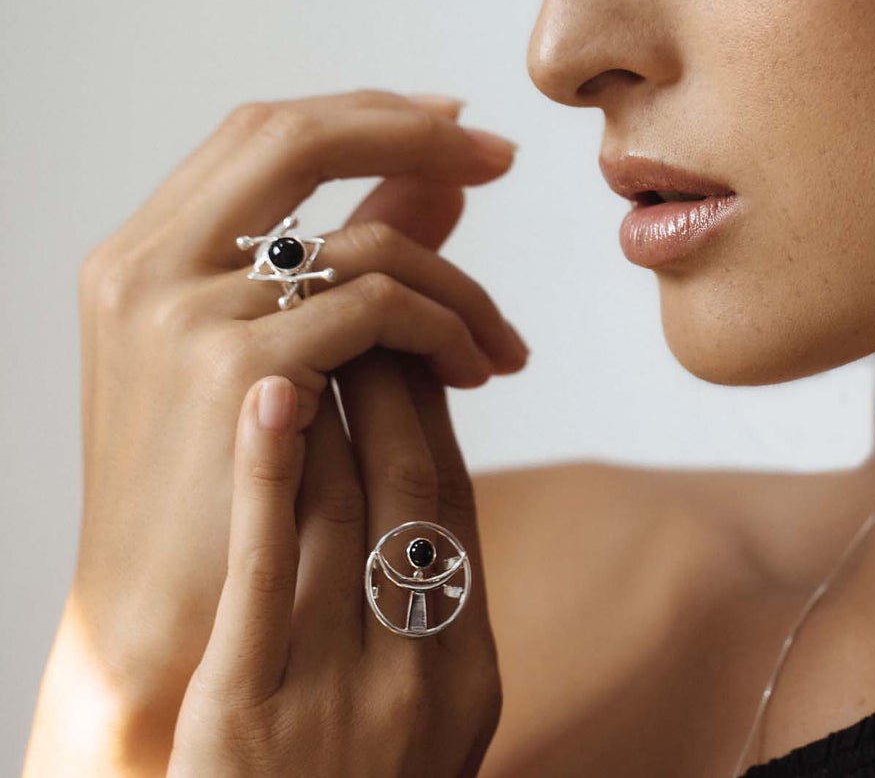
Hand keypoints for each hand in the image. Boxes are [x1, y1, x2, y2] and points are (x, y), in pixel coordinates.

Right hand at [32, 88, 524, 770]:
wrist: (160, 623)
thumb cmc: (216, 486)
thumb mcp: (264, 352)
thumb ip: (347, 253)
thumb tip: (445, 178)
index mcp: (140, 252)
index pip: (263, 131)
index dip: (367, 113)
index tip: (454, 120)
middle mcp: (147, 265)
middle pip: (298, 137)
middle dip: (416, 134)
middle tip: (501, 156)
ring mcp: (185, 313)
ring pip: (365, 241)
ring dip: (458, 285)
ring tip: (500, 343)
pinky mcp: (237, 368)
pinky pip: (379, 308)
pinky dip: (445, 329)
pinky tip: (475, 371)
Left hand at [169, 360, 500, 776]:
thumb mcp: (427, 730)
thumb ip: (435, 625)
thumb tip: (429, 505)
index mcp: (468, 669)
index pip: (457, 503)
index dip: (438, 408)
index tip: (416, 342)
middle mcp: (419, 669)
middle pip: (412, 484)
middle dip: (395, 377)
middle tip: (367, 302)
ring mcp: (339, 687)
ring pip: (343, 506)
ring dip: (331, 403)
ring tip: (310, 325)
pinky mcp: (249, 708)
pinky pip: (268, 567)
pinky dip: (272, 470)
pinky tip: (267, 394)